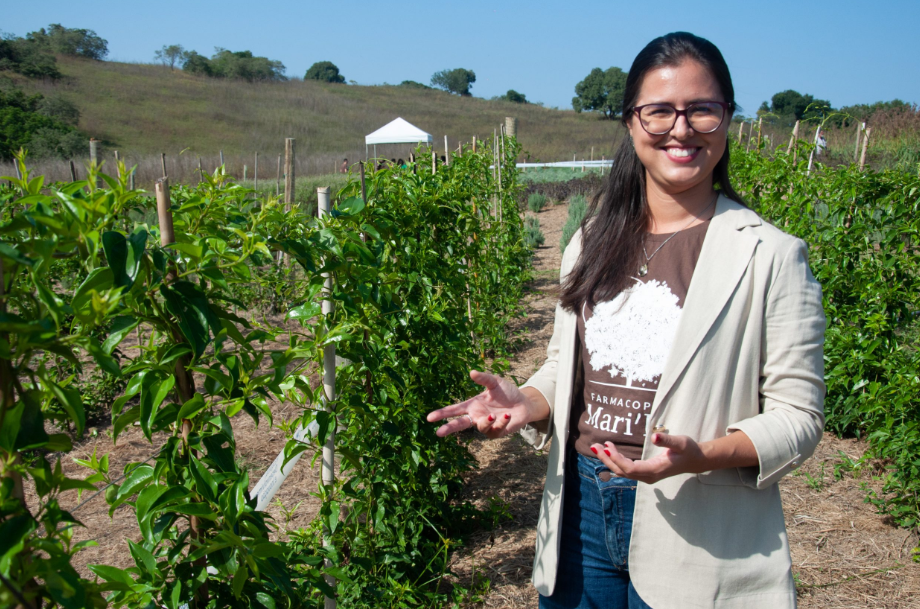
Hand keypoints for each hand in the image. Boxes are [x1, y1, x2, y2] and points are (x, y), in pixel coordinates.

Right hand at [426, 370, 541, 438]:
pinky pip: (495, 429)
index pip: (454, 410)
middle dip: (449, 428)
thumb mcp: (495, 382)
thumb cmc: (507, 392)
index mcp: (472, 405)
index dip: (442, 414)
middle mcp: (477, 417)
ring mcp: (486, 426)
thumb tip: (471, 372)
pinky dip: (501, 422)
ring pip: (480, 427)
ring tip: (494, 414)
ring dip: (487, 421)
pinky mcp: (497, 432)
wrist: (524, 403)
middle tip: (438, 433)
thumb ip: (484, 378)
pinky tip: (507, 415)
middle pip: (459, 424)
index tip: (430, 418)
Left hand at [590, 433, 707, 483]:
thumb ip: (667, 440)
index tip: (608, 447)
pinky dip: (616, 460)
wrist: (696, 461)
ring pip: (622, 471)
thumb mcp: (681, 442)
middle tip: (594, 445)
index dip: (617, 459)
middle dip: (607, 459)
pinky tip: (609, 451)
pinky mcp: (645, 472)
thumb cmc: (689, 450)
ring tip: (597, 447)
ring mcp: (646, 476)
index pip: (630, 468)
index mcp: (655, 470)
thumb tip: (654, 437)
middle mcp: (648, 476)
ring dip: (609, 460)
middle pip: (622, 471)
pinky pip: (626, 469)